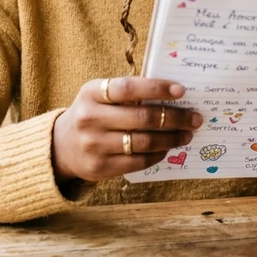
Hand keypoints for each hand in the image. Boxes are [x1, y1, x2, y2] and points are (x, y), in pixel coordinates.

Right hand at [51, 77, 201, 182]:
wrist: (61, 146)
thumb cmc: (92, 113)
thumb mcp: (100, 96)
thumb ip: (128, 93)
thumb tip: (174, 95)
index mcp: (92, 93)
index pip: (128, 88)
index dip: (157, 88)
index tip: (181, 91)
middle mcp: (90, 118)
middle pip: (142, 118)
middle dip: (174, 118)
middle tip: (195, 118)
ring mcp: (94, 145)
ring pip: (143, 142)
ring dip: (171, 138)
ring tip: (186, 134)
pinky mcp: (100, 167)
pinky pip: (138, 161)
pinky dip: (158, 154)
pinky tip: (167, 148)